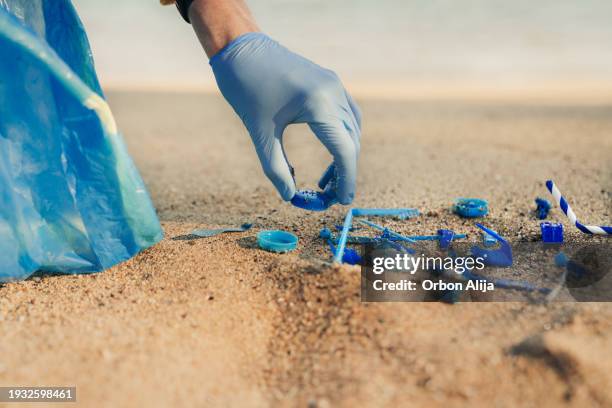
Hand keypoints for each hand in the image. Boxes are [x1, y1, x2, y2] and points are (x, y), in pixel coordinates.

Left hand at [209, 33, 360, 202]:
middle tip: (329, 197)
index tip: (342, 201)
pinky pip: (347, 115)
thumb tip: (289, 196)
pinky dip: (343, 137)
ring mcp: (334, 84)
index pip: (344, 149)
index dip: (346, 179)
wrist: (240, 48)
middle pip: (351, 141)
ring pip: (353, 129)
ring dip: (345, 155)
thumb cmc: (245, 88)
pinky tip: (330, 152)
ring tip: (326, 181)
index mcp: (318, 103)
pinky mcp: (330, 82)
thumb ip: (275, 167)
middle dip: (344, 171)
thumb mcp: (259, 132)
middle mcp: (333, 92)